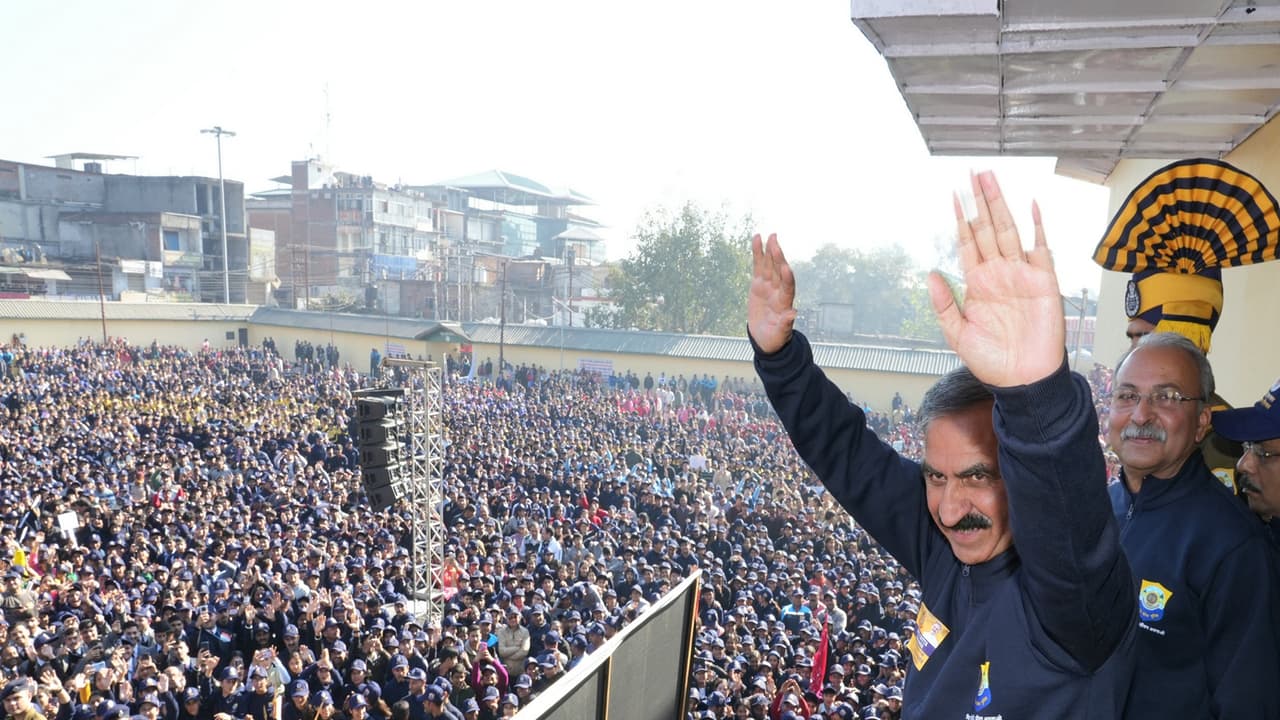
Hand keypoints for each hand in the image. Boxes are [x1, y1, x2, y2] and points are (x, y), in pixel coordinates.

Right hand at [747, 234, 797, 353]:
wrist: (766, 338)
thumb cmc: (775, 338)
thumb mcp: (780, 334)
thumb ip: (785, 324)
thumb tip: (793, 314)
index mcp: (785, 303)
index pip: (788, 288)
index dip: (787, 278)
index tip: (785, 267)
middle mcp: (779, 291)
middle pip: (779, 271)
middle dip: (778, 257)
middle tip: (776, 241)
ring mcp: (769, 286)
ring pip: (770, 265)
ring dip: (770, 250)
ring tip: (770, 235)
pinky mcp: (759, 284)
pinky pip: (758, 266)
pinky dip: (758, 253)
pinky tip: (757, 239)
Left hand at [927, 171, 1063, 386]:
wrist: (1024, 380)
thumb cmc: (992, 361)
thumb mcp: (957, 334)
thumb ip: (944, 304)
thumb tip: (931, 274)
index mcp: (977, 283)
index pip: (967, 243)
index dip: (961, 219)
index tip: (953, 196)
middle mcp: (998, 273)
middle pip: (987, 228)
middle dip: (980, 201)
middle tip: (973, 174)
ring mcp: (1021, 274)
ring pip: (1009, 230)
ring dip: (1000, 205)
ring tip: (991, 180)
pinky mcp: (1044, 281)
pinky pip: (1041, 249)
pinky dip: (1037, 227)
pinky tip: (1030, 206)